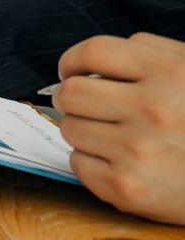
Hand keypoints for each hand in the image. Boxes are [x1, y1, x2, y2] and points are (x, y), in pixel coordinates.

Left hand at [53, 33, 184, 223]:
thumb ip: (153, 54)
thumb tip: (96, 58)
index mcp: (171, 74)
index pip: (94, 53)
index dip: (72, 61)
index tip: (69, 71)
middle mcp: (153, 110)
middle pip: (70, 93)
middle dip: (70, 97)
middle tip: (84, 105)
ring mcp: (138, 151)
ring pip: (69, 128)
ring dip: (83, 130)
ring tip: (114, 136)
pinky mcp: (126, 186)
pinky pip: (77, 163)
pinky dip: (91, 161)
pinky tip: (120, 161)